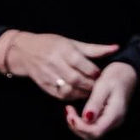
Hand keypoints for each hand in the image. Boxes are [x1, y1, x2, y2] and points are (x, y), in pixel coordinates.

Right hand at [0, 30, 117, 101]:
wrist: (24, 52)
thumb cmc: (51, 44)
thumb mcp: (72, 42)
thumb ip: (94, 48)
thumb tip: (116, 48)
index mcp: (63, 50)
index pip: (80, 63)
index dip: (93, 70)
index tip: (102, 74)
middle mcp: (54, 63)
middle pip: (75, 78)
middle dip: (90, 84)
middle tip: (101, 86)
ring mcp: (47, 76)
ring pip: (68, 89)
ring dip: (83, 93)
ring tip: (93, 92)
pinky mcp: (44, 86)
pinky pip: (61, 95)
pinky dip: (73, 97)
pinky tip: (80, 94)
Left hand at [65, 62, 136, 139]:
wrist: (127, 73)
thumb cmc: (116, 76)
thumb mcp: (104, 86)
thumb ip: (95, 102)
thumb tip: (86, 118)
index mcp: (115, 114)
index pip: (96, 131)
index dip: (80, 127)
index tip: (70, 113)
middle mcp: (115, 122)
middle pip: (92, 136)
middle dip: (76, 127)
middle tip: (68, 110)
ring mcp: (111, 122)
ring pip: (90, 134)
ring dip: (77, 125)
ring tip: (70, 110)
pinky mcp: (107, 120)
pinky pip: (92, 128)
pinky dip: (80, 123)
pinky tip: (75, 113)